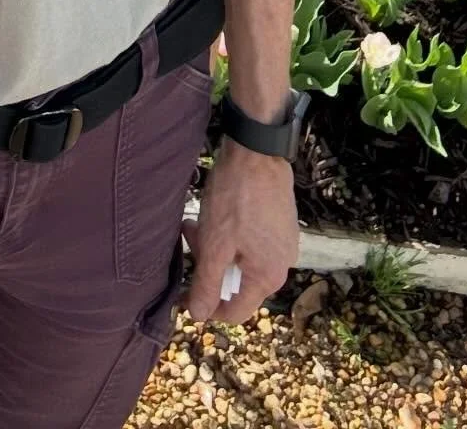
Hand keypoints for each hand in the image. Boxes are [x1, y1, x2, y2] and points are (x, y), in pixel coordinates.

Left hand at [181, 141, 297, 325]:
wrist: (257, 150)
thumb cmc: (235, 197)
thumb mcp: (214, 244)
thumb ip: (207, 284)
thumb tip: (198, 316)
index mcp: (268, 276)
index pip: (236, 311)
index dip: (207, 307)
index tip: (184, 293)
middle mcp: (282, 264)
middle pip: (237, 282)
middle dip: (208, 266)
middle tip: (188, 239)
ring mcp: (283, 242)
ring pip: (240, 258)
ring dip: (215, 246)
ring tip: (194, 222)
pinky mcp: (279, 222)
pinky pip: (250, 241)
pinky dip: (229, 234)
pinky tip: (214, 213)